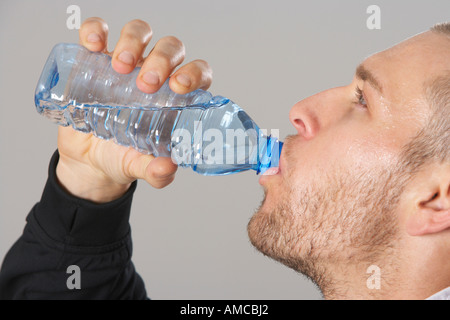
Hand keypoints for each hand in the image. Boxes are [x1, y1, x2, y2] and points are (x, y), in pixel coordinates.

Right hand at [56, 17, 212, 202]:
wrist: (87, 160)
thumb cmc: (122, 156)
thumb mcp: (139, 166)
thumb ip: (156, 171)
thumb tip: (168, 167)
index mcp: (175, 96)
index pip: (196, 72)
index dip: (194, 73)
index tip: (180, 86)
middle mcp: (155, 74)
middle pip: (170, 49)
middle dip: (163, 59)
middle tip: (147, 85)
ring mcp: (126, 65)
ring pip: (140, 33)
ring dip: (133, 42)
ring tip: (121, 67)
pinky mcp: (96, 60)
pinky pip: (98, 32)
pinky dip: (96, 31)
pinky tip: (94, 46)